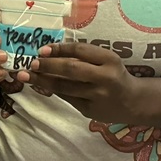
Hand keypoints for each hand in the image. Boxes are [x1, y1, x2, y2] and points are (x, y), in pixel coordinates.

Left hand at [22, 41, 137, 122]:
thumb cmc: (115, 75)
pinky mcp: (90, 111)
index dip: (59, 49)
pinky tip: (42, 85)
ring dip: (43, 81)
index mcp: (110, 59)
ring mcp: (97, 96)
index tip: (42, 49)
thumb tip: (50, 53)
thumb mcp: (106, 61)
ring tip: (27, 76)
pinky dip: (53, 91)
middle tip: (31, 63)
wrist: (133, 101)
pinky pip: (67, 98)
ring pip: (65, 87)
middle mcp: (105, 77)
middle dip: (48, 65)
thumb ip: (85, 57)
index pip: (80, 50)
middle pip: (71, 69)